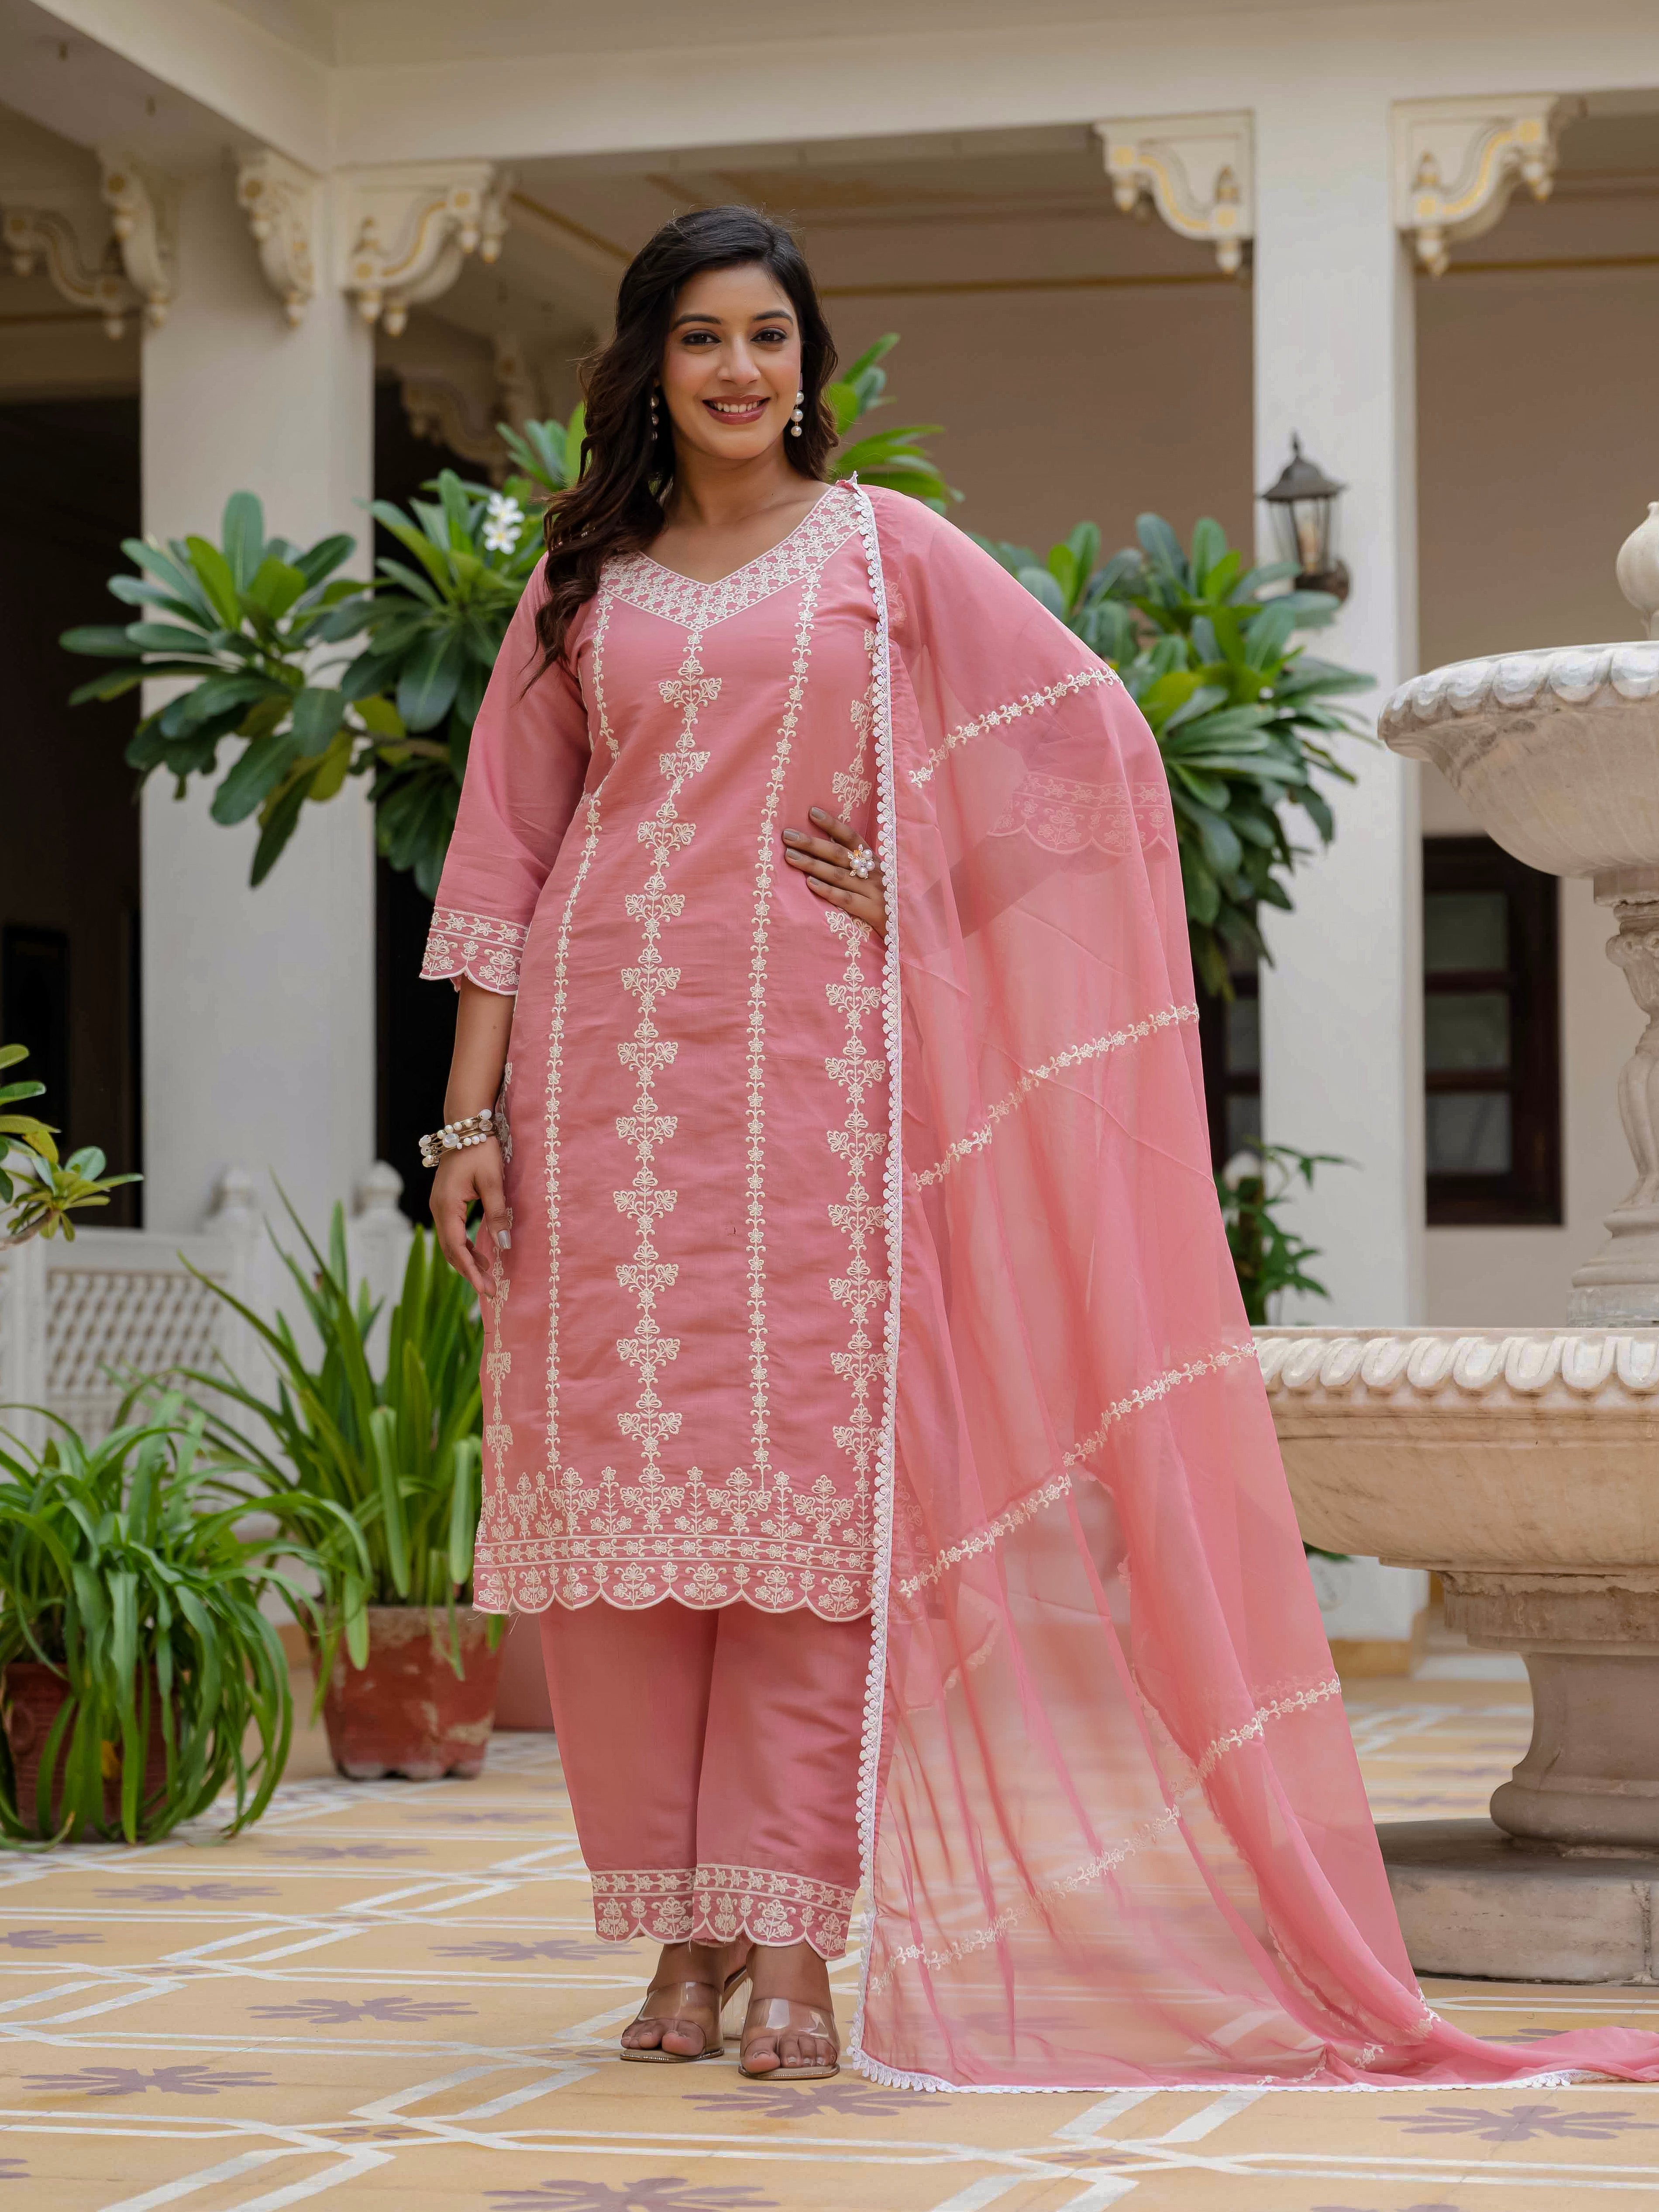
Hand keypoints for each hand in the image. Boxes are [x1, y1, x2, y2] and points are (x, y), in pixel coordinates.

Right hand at [431, 1134, 508, 1299]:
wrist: (465, 1126)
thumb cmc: (480, 1150)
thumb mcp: (493, 1182)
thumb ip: (498, 1214)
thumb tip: (504, 1244)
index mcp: (446, 1206)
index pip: (456, 1247)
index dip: (470, 1271)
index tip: (485, 1289)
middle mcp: (438, 1209)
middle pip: (450, 1250)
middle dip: (469, 1272)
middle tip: (490, 1290)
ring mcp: (440, 1206)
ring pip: (450, 1243)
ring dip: (467, 1260)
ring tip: (488, 1276)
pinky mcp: (446, 1203)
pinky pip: (453, 1232)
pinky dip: (464, 1246)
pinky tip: (480, 1256)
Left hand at [781, 807, 885, 938]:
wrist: (913, 929)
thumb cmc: (890, 903)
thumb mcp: (879, 879)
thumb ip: (859, 865)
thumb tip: (828, 847)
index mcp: (875, 862)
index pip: (852, 838)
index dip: (832, 824)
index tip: (811, 812)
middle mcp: (874, 872)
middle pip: (839, 854)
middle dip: (812, 843)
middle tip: (787, 835)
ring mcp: (874, 891)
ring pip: (838, 874)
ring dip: (812, 864)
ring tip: (790, 856)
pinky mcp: (873, 911)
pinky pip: (846, 899)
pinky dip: (827, 891)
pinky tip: (810, 884)